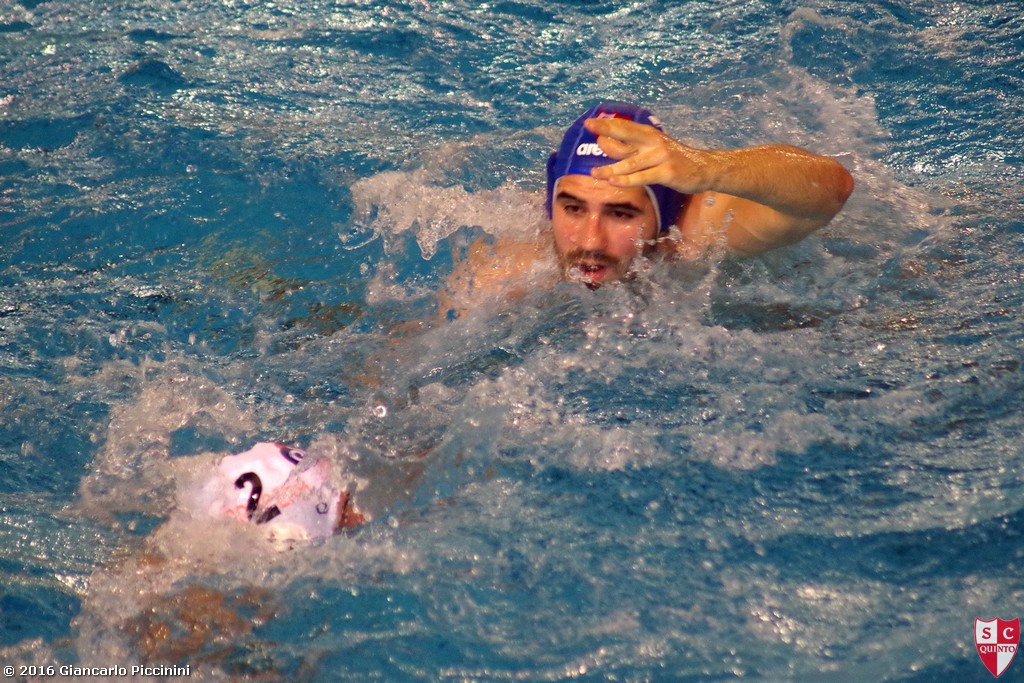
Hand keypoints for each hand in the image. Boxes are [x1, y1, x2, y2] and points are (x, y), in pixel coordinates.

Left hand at [584, 117, 715, 194]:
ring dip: (611, 169)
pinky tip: (613, 181)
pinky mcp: (666, 173)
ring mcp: (660, 157)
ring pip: (630, 163)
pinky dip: (627, 180)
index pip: (625, 127)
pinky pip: (642, 177)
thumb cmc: (672, 160)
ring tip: (594, 173)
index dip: (607, 124)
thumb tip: (603, 143)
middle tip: (589, 126)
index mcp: (649, 134)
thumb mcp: (652, 149)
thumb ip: (631, 148)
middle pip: (626, 135)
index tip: (590, 123)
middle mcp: (654, 142)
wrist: (703, 169)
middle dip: (607, 130)